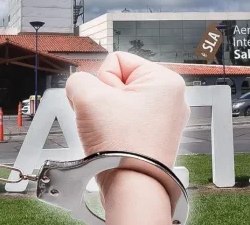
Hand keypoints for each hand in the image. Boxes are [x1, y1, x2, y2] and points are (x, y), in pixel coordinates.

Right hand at [66, 52, 188, 223]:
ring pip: (120, 103)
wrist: (132, 189)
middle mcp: (171, 98)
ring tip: (111, 134)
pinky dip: (115, 130)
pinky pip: (126, 122)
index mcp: (165, 80)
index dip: (102, 80)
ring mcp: (165, 120)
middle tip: (108, 121)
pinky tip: (115, 143)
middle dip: (104, 99)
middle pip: (119, 82)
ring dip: (107, 116)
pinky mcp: (156, 138)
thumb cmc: (121, 146)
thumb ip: (78, 79)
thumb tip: (80, 85)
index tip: (107, 104)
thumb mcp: (88, 98)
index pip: (116, 60)